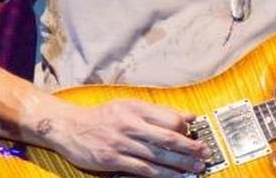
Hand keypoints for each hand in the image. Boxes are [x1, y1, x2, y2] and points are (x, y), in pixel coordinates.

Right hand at [44, 99, 209, 177]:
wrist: (70, 127)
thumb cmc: (102, 116)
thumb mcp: (129, 106)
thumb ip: (158, 112)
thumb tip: (188, 116)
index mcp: (136, 108)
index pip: (170, 119)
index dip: (187, 128)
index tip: (197, 134)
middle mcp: (130, 125)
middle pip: (168, 139)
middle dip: (190, 148)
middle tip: (205, 154)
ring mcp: (122, 144)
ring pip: (158, 156)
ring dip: (180, 164)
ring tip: (195, 168)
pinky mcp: (113, 160)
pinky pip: (143, 169)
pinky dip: (161, 174)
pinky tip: (174, 177)